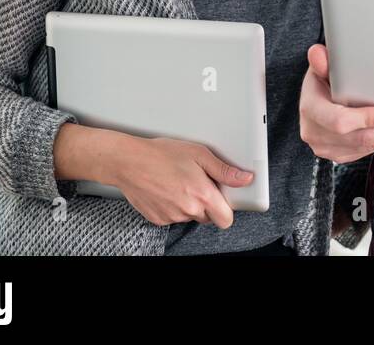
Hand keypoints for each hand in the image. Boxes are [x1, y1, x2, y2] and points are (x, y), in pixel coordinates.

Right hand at [109, 135, 253, 227]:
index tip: (222, 197)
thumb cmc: (162, 154)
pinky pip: (173, 216)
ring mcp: (171, 217)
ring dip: (190, 204)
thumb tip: (244, 178)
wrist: (128, 162)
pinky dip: (173, 206)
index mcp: (202, 195)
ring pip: (190, 216)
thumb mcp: (199, 154)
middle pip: (208, 217)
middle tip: (198, 182)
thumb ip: (224, 170)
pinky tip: (167, 189)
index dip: (227, 209)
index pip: (226, 219)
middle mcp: (187, 210)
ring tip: (179, 182)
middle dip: (208, 203)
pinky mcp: (157, 219)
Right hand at [299, 44, 373, 162]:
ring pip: (368, 147)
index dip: (365, 119)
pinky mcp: (341, 155)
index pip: (339, 120)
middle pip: (360, 138)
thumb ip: (322, 63)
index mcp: (311, 110)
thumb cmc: (321, 82)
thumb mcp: (320, 69)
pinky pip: (368, 151)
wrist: (314, 104)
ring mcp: (328, 148)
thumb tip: (318, 53)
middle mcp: (316, 134)